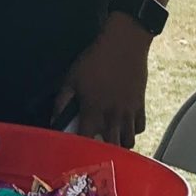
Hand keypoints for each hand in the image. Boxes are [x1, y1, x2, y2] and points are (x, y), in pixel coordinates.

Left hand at [53, 17, 152, 147]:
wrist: (124, 43)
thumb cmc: (96, 59)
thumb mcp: (72, 78)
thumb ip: (62, 101)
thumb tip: (54, 120)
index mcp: (93, 110)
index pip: (86, 141)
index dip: (80, 149)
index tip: (75, 150)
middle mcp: (113, 115)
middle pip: (112, 148)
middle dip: (103, 152)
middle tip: (94, 150)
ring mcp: (129, 112)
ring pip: (128, 142)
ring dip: (118, 144)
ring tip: (109, 139)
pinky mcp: (141, 105)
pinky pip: (140, 127)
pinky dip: (132, 130)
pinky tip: (123, 125)